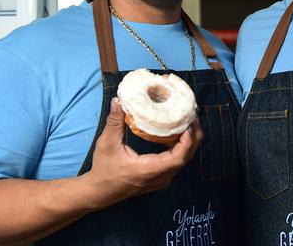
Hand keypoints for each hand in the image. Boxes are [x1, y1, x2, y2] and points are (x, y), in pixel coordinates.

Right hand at [80, 97, 203, 209]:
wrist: (99, 192)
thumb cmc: (103, 170)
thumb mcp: (107, 144)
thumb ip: (114, 121)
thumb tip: (119, 100)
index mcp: (149, 170)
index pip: (178, 158)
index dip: (188, 141)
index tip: (189, 123)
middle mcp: (159, 178)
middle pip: (186, 158)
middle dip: (193, 137)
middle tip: (193, 117)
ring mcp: (161, 180)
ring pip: (183, 161)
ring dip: (189, 142)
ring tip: (189, 122)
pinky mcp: (159, 179)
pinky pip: (176, 163)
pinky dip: (181, 148)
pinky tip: (178, 134)